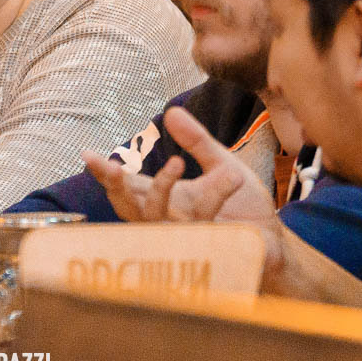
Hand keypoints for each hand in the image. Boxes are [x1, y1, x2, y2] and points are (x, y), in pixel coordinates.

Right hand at [86, 107, 287, 275]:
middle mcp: (168, 220)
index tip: (86, 154)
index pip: (128, 186)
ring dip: (162, 187)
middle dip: (115, 187)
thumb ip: (197, 141)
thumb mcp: (221, 163)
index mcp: (166, 199)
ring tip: (177, 161)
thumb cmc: (243, 209)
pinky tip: (232, 175)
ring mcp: (184, 237)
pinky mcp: (209, 248)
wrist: (275, 239)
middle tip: (111, 166)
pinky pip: (203, 222)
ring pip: (156, 218)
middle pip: (128, 208)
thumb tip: (171, 112)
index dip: (106, 173)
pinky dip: (216, 195)